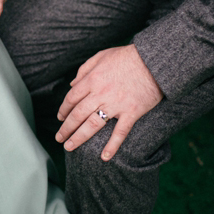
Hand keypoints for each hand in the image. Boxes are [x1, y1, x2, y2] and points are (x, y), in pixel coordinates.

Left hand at [55, 44, 163, 160]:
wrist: (155, 61)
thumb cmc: (127, 56)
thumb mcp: (101, 56)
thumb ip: (84, 69)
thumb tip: (72, 84)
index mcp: (92, 80)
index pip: (71, 99)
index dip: (64, 110)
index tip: (60, 118)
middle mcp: (100, 94)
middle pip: (78, 114)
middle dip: (66, 128)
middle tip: (59, 138)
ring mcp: (116, 105)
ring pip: (92, 125)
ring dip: (79, 138)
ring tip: (69, 147)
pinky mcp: (131, 112)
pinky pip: (120, 132)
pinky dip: (112, 146)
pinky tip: (105, 157)